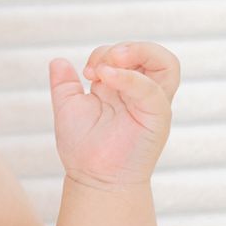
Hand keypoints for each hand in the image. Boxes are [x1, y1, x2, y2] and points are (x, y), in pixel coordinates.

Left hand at [49, 41, 180, 188]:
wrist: (92, 177)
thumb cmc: (83, 147)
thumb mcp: (68, 107)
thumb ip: (63, 84)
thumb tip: (58, 61)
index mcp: (125, 87)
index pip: (128, 54)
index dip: (104, 54)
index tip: (86, 73)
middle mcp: (142, 93)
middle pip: (155, 55)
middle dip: (128, 47)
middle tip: (102, 64)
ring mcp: (152, 104)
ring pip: (167, 64)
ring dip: (138, 53)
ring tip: (110, 63)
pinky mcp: (157, 117)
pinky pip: (152, 90)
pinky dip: (129, 77)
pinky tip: (106, 77)